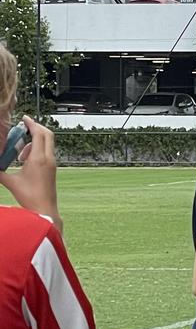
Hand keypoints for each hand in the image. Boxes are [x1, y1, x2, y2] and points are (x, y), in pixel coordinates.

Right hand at [0, 116, 61, 231]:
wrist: (45, 210)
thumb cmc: (29, 197)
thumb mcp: (10, 182)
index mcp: (39, 159)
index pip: (39, 134)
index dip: (31, 124)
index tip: (24, 118)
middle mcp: (48, 159)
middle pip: (47, 134)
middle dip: (35, 128)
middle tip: (22, 129)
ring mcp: (52, 164)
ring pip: (47, 143)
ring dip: (35, 141)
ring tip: (21, 153)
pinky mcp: (53, 169)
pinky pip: (47, 151)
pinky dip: (38, 149)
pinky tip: (26, 160)